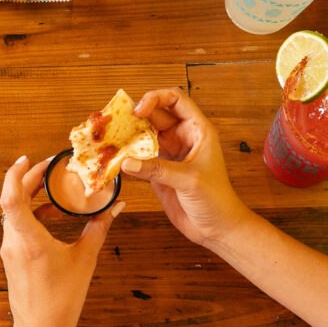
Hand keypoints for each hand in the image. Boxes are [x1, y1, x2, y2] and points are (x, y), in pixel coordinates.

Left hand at [0, 155, 120, 326]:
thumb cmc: (62, 301)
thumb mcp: (85, 261)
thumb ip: (99, 229)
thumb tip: (115, 207)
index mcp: (29, 241)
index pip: (10, 198)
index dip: (16, 175)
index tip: (28, 160)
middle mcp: (13, 242)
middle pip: (13, 199)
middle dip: (30, 179)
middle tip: (50, 167)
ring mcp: (9, 249)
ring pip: (14, 212)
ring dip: (31, 196)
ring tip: (53, 187)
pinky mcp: (11, 256)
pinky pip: (17, 226)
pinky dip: (32, 214)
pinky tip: (52, 213)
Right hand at [126, 88, 253, 246]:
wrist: (217, 228)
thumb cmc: (216, 199)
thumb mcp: (189, 180)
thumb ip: (157, 169)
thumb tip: (127, 161)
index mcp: (198, 131)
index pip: (176, 100)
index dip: (156, 98)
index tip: (138, 110)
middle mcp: (182, 137)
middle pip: (155, 114)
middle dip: (135, 115)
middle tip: (114, 121)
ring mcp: (169, 152)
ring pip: (145, 133)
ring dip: (128, 133)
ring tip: (110, 135)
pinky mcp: (158, 169)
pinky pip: (139, 155)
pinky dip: (127, 154)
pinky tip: (115, 156)